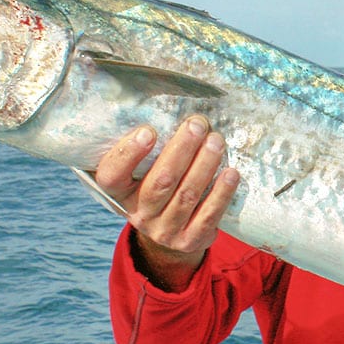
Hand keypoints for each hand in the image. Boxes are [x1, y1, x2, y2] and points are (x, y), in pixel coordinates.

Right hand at [95, 116, 239, 290]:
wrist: (171, 232)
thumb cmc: (157, 185)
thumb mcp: (142, 171)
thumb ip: (147, 148)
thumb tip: (168, 102)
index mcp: (119, 193)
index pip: (111, 176)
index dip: (128, 154)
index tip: (148, 130)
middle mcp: (138, 214)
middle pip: (159, 182)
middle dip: (181, 150)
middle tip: (197, 124)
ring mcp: (163, 231)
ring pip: (186, 195)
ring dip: (204, 165)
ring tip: (217, 141)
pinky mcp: (189, 241)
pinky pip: (208, 216)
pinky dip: (221, 193)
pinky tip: (231, 173)